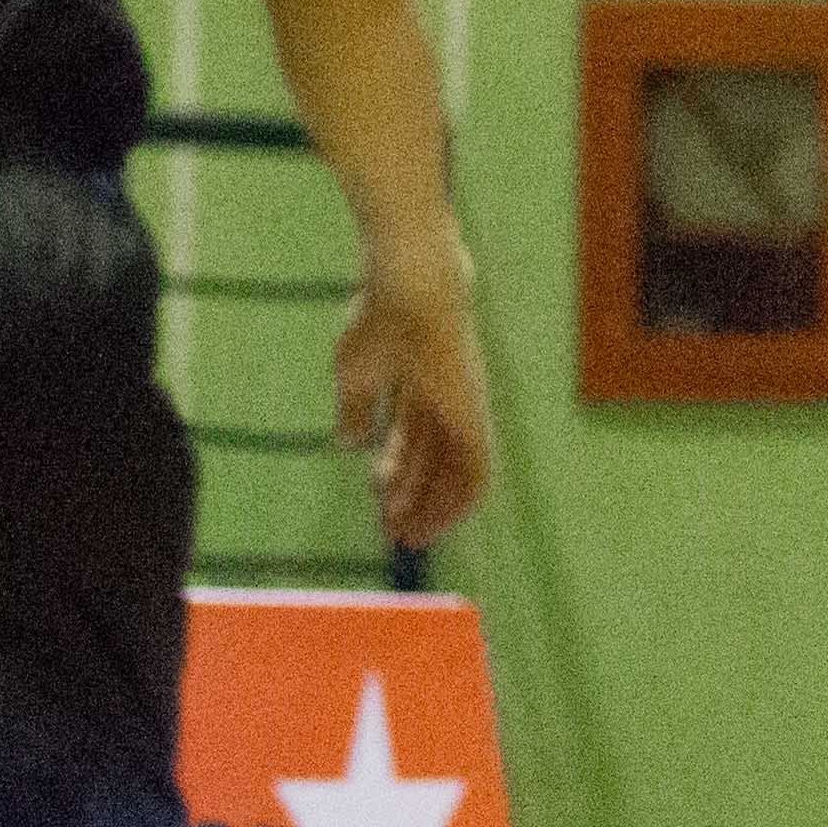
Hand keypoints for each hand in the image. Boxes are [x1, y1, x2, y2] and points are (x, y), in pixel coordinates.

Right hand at [331, 235, 489, 552]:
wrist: (412, 289)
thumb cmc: (380, 320)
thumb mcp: (356, 373)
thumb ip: (356, 410)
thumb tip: (351, 444)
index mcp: (419, 385)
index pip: (412, 441)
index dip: (395, 473)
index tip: (375, 500)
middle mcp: (447, 401)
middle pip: (434, 461)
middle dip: (411, 499)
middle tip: (391, 532)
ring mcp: (464, 408)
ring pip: (455, 472)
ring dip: (433, 507)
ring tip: (408, 537)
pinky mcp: (474, 415)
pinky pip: (476, 472)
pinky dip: (457, 501)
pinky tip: (435, 521)